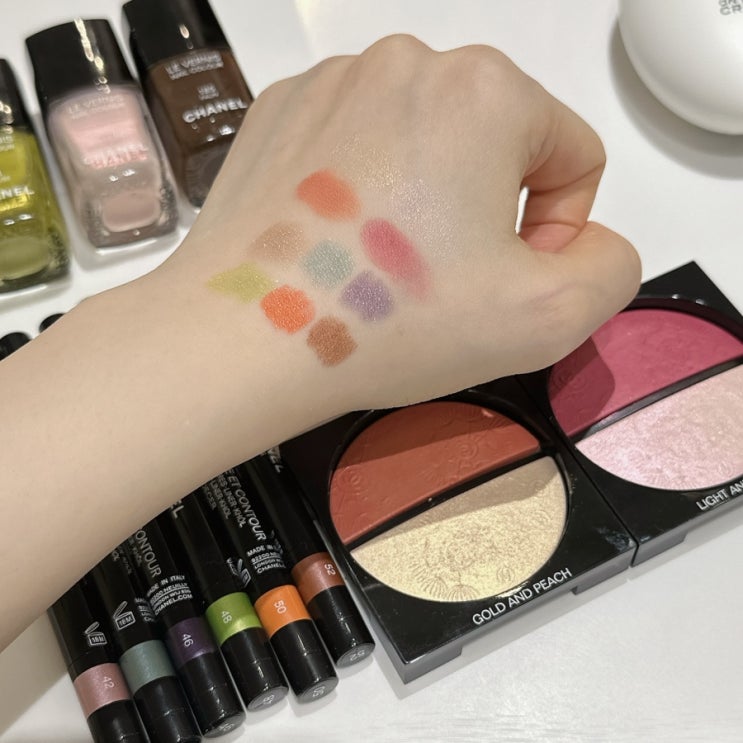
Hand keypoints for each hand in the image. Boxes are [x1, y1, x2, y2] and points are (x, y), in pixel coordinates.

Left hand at [166, 34, 640, 411]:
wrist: (243, 335)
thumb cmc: (393, 320)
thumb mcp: (546, 317)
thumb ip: (611, 269)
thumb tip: (585, 242)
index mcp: (485, 90)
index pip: (572, 154)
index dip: (557, 230)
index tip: (505, 280)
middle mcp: (408, 62)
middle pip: (497, 141)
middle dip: (490, 212)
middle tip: (442, 283)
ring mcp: (331, 81)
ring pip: (424, 141)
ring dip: (427, 199)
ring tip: (384, 266)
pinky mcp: (278, 111)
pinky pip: (357, 143)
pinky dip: (364, 188)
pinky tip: (338, 243)